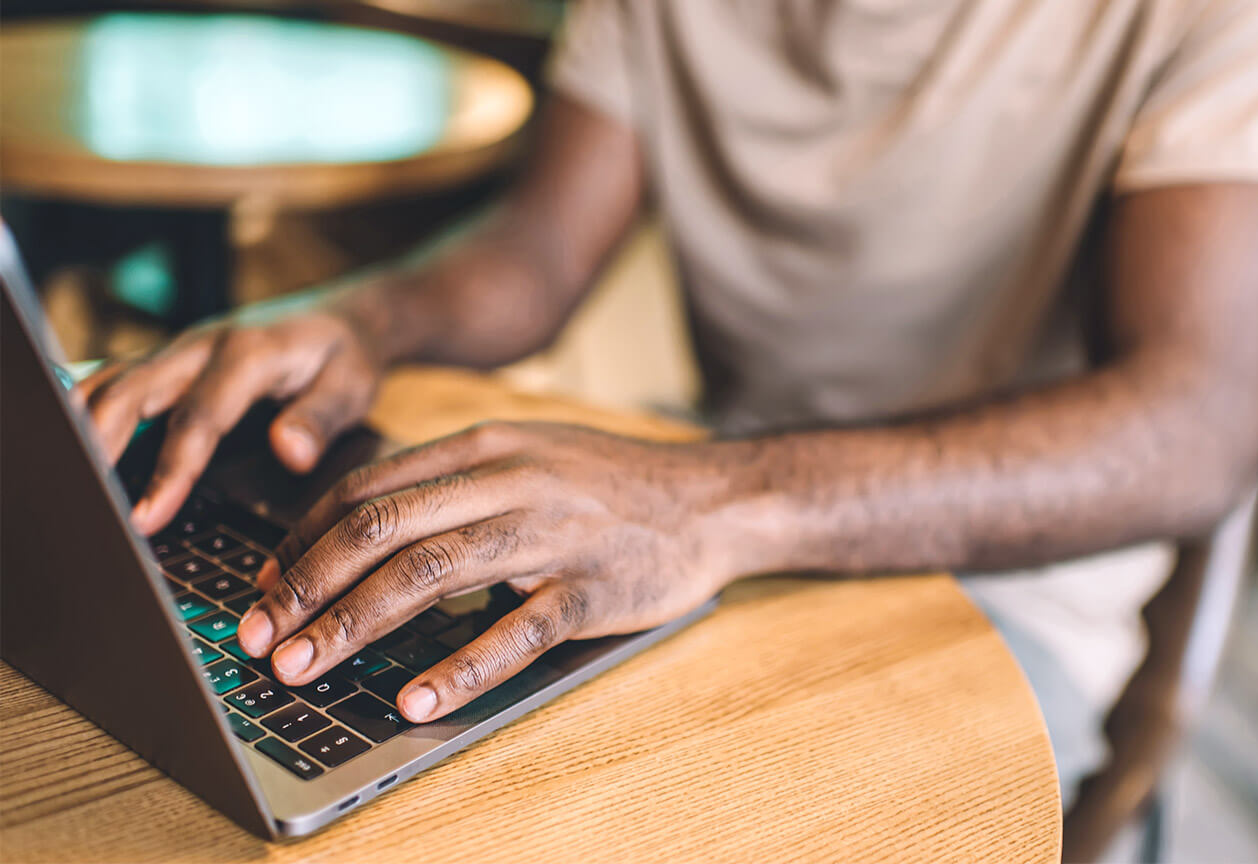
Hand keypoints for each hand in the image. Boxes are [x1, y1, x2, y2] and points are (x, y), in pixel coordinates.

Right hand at [75, 295, 386, 534]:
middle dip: (97, 448)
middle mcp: (201, 346)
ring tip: (64, 483)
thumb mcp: (352, 385)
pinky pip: (114, 383)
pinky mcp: (167, 363)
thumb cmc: (345, 356)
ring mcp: (178, 352)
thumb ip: (320, 419)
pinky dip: (83, 413)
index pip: (197, 419)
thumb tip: (288, 453)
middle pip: (130, 394)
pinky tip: (69, 451)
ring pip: (110, 383)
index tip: (145, 519)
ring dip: (78, 428)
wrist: (341, 318)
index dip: (169, 471)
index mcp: (247, 354)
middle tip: (81, 505)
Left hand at [235, 421, 736, 722]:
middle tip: (259, 639)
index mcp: (486, 445)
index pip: (369, 488)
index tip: (264, 589)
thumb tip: (363, 532)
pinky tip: (415, 698)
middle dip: (308, 585)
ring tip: (305, 667)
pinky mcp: (593, 586)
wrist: (713, 498)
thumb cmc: (611, 486)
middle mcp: (510, 479)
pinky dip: (460, 665)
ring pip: (432, 571)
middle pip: (383, 526)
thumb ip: (454, 484)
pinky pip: (517, 629)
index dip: (303, 541)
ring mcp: (553, 532)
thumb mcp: (528, 455)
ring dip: (355, 623)